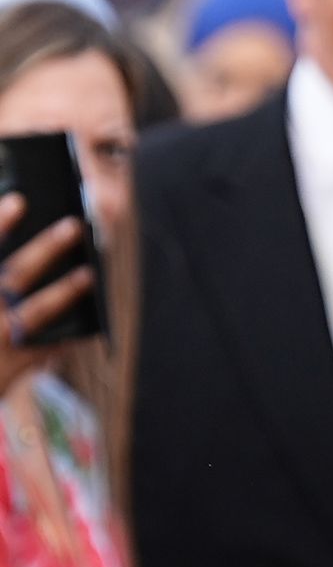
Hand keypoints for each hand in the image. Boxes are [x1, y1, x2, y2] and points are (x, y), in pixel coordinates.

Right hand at [0, 192, 93, 394]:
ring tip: (89, 274)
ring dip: (66, 290)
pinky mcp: (9, 367)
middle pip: (17, 273)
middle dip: (46, 248)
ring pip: (38, 310)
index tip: (20, 200)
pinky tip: (88, 324)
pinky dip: (66, 337)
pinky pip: (45, 348)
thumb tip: (20, 221)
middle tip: (73, 224)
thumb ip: (1, 270)